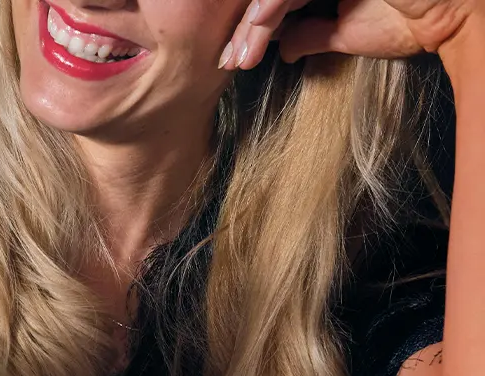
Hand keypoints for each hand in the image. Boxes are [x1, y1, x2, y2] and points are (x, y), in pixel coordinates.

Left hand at [225, 0, 475, 69]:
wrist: (454, 17)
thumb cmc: (412, 21)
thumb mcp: (347, 34)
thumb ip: (311, 34)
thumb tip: (280, 50)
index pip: (277, 0)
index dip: (253, 30)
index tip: (235, 61)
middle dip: (245, 29)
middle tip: (229, 61)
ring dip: (254, 23)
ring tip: (242, 56)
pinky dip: (272, 5)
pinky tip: (260, 28)